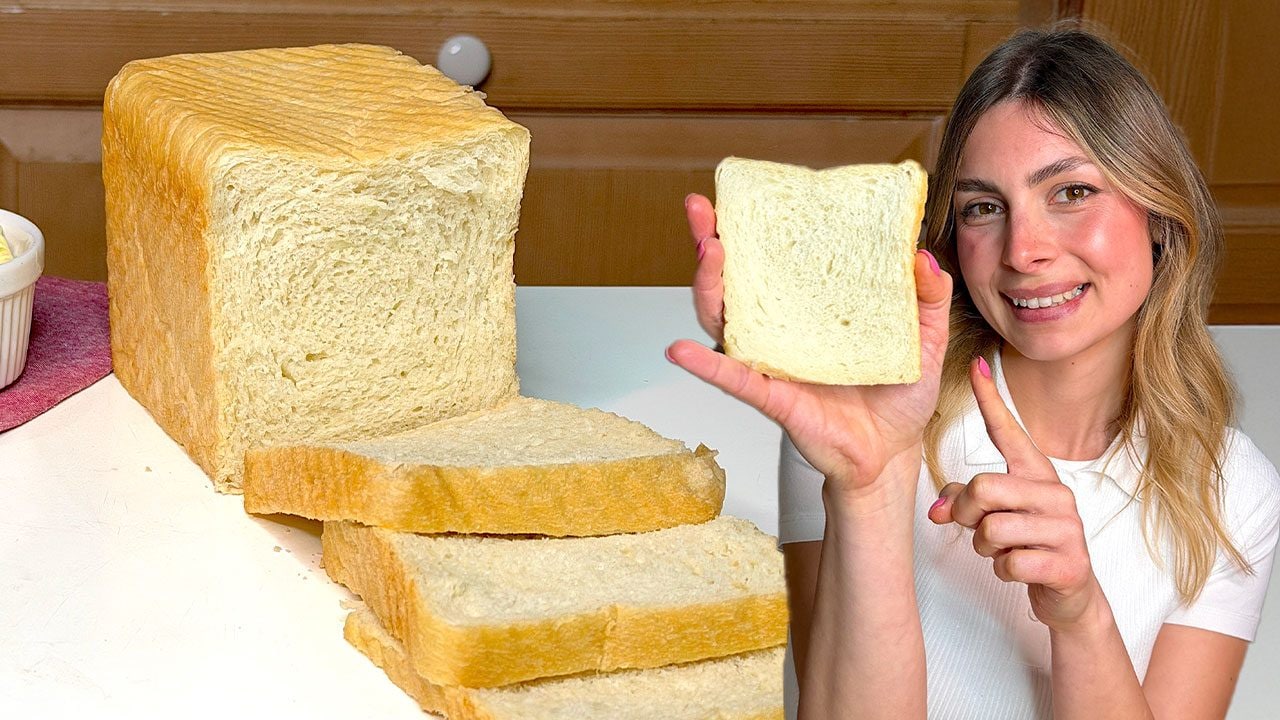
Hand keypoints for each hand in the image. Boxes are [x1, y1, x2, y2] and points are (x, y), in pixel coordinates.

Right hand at [666, 194, 952, 502]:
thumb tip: (920, 256)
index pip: (773, 261)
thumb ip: (927, 296)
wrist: (894, 452)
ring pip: (724, 319)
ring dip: (708, 286)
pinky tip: (682, 351)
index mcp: (812, 309)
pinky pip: (734, 378)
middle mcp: (782, 330)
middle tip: (702, 213)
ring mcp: (772, 361)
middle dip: (709, 242)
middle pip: (733, 281)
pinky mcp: (773, 396)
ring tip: (708, 254)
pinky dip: (706, 365)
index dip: (751, 228)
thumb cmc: (898, 396)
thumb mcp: (924, 337)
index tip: (736, 196)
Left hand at [927, 356, 1101, 631]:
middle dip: (968, 515)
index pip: (1008, 431)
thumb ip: (962, 502)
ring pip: (992, 529)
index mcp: (1035, 473)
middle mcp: (1055, 493)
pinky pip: (1011, 562)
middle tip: (979, 529)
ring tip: (1005, 550)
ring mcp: (1067, 527)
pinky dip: (1004, 571)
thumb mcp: (993, 516)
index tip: (975, 365)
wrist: (1067, 592)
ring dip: (986, 548)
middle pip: (984, 487)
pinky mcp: (1069, 562)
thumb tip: (937, 510)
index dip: (990, 400)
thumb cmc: (1025, 543)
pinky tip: (1021, 568)